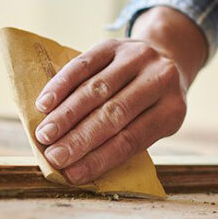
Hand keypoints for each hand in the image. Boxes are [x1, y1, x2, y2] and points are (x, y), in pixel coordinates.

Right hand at [33, 7, 206, 184]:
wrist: (165, 57)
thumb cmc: (153, 104)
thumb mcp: (153, 123)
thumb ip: (124, 141)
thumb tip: (76, 168)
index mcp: (173, 109)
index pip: (133, 138)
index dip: (101, 158)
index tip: (72, 174)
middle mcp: (160, 79)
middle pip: (114, 113)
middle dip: (80, 138)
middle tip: (53, 156)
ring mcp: (137, 57)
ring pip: (96, 89)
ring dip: (66, 115)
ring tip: (44, 135)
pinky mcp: (114, 44)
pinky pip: (84, 64)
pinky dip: (62, 85)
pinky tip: (45, 103)